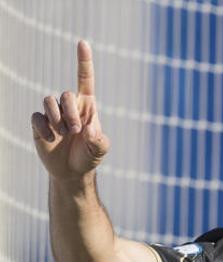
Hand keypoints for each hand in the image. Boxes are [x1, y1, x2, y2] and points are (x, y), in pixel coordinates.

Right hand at [31, 40, 109, 180]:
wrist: (72, 170)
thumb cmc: (89, 156)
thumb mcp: (100, 150)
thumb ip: (99, 140)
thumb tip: (89, 129)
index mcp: (87, 106)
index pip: (85, 79)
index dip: (84, 61)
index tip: (83, 43)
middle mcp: (69, 106)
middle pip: (65, 94)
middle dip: (70, 112)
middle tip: (75, 131)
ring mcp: (53, 114)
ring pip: (48, 100)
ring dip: (56, 118)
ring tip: (63, 134)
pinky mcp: (39, 123)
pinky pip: (36, 116)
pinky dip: (43, 128)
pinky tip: (51, 140)